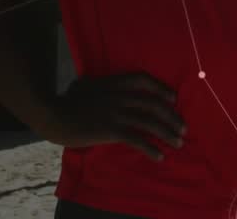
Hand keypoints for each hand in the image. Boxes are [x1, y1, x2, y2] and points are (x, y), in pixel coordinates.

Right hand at [42, 72, 186, 160]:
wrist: (54, 114)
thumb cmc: (66, 101)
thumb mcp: (84, 85)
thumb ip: (98, 84)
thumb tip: (101, 84)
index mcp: (113, 82)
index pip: (143, 80)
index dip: (161, 88)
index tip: (173, 98)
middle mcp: (119, 95)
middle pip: (153, 104)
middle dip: (172, 116)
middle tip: (183, 128)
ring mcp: (117, 112)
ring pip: (150, 122)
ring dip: (168, 134)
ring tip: (178, 143)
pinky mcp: (112, 130)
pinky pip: (137, 139)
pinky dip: (151, 149)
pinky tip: (159, 156)